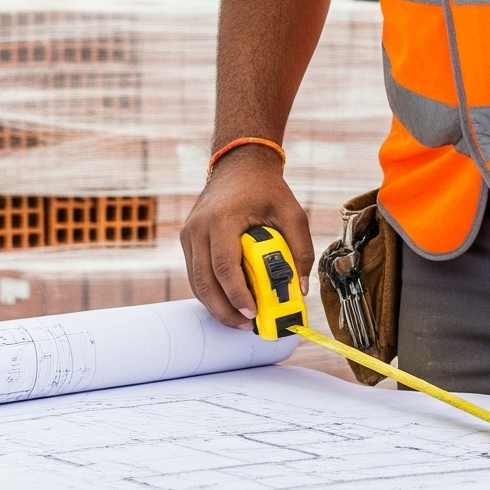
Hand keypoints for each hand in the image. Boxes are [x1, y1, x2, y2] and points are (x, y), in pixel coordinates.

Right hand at [180, 148, 314, 329]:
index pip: (225, 267)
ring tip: (239, 320)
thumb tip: (301, 289)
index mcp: (223, 219)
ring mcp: (190, 233)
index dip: (237, 295)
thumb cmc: (267, 189)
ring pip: (196, 282)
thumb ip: (301, 250)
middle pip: (205, 281)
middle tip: (245, 326)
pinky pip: (196, 273)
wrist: (239, 163)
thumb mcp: (293, 213)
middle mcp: (199, 227)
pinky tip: (228, 302)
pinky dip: (210, 291)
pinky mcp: (188, 238)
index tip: (252, 314)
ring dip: (215, 305)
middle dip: (224, 310)